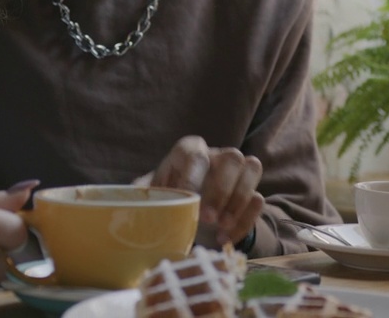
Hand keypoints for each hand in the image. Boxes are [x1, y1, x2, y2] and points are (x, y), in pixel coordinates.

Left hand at [149, 136, 264, 246]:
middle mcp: (217, 155)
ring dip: (238, 200)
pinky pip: (258, 200)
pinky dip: (244, 222)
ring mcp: (238, 172)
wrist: (189, 210)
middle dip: (221, 189)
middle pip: (232, 157)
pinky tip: (225, 238)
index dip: (192, 175)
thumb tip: (130, 207)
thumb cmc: (168, 196)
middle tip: (207, 218)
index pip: (196, 153)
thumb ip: (144, 196)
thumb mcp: (153, 194)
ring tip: (220, 226)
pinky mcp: (251, 192)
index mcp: (190, 150)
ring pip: (252, 168)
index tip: (187, 200)